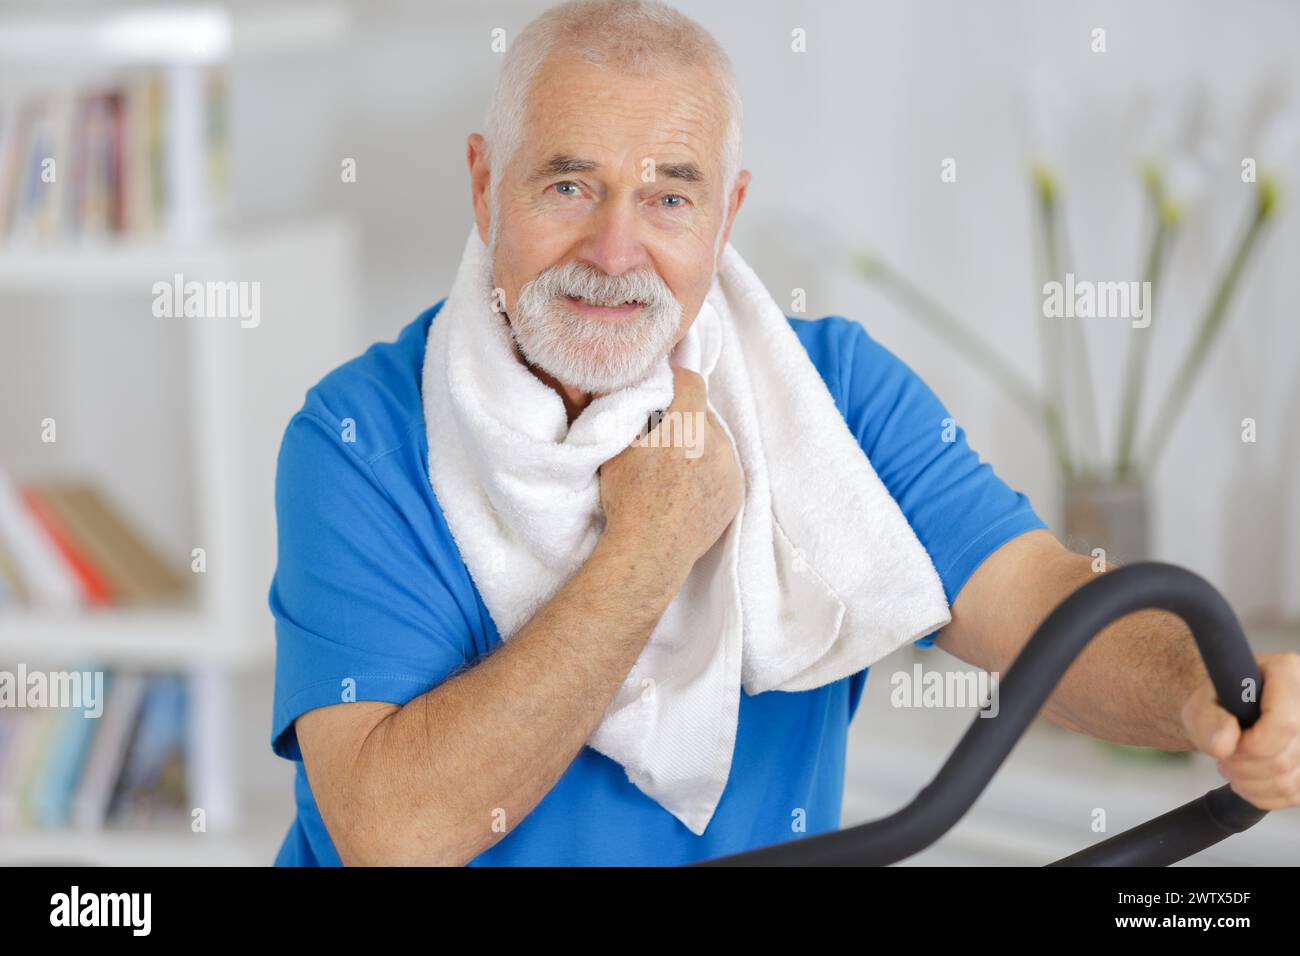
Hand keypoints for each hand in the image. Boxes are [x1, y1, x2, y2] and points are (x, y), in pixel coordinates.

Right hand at [598, 365, 742, 575]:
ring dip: (700, 444)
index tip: (666, 384)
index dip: (676, 379)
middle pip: (704, 413)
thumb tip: (610, 383)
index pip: (692, 381)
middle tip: (663, 433)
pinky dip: (710, 470)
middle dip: (685, 417)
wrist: (650, 550)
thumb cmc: (627, 499)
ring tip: (676, 465)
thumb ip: (622, 410)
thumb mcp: (616, 448)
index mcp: (687, 426)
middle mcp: (716, 443)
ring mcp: (730, 469)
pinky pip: (725, 468)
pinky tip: (689, 486)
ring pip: (717, 441)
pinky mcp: (737, 492)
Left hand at [1181, 652, 1299, 809]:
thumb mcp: (1200, 704)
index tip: (1228, 748)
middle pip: (1285, 758)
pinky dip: (1264, 795)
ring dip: (1251, 783)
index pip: (1284, 724)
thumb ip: (1205, 720)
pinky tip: (1248, 779)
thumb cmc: (1219, 703)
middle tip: (1224, 756)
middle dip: (1244, 767)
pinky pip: (1294, 795)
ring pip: (1291, 782)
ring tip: (1232, 766)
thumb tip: (1224, 744)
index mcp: (1287, 673)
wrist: (1229, 714)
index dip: (1252, 746)